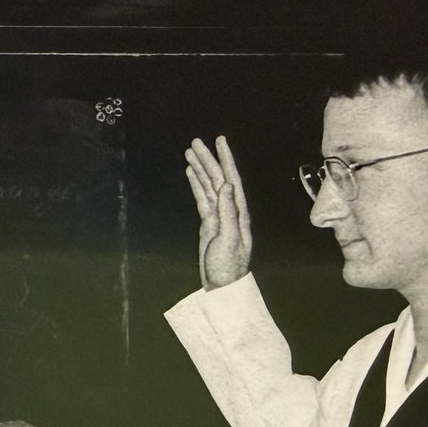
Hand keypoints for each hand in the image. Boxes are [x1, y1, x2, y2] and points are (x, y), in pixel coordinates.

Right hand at [185, 135, 252, 289]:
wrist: (222, 285)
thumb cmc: (228, 267)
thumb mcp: (229, 239)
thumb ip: (228, 212)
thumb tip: (225, 185)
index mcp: (237, 211)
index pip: (231, 179)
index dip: (225, 159)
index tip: (219, 141)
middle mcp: (229, 209)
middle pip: (217, 178)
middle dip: (208, 159)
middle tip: (196, 141)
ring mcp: (218, 216)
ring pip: (208, 186)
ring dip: (200, 168)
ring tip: (190, 151)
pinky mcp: (209, 223)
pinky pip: (202, 198)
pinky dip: (197, 184)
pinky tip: (191, 173)